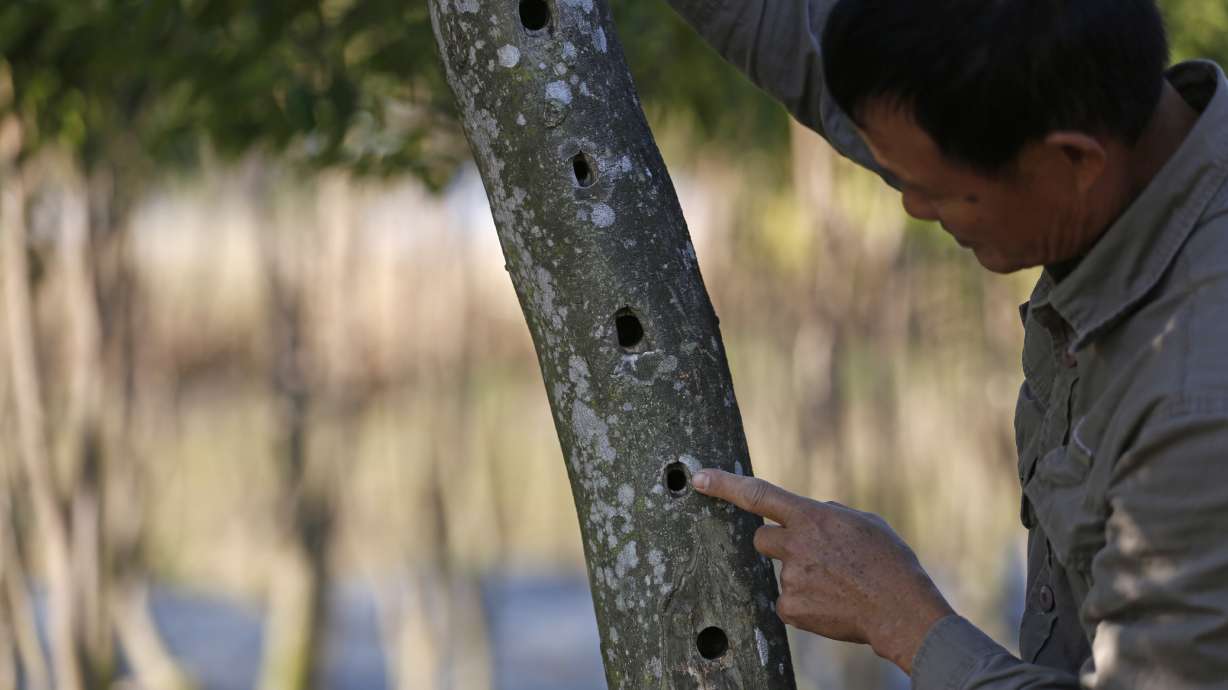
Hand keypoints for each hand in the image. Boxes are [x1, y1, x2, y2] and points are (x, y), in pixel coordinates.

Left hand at [691, 469, 953, 673]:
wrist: (901, 610)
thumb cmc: (889, 562)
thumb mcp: (863, 523)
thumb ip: (828, 515)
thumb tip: (811, 514)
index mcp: (812, 518)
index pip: (757, 494)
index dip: (724, 485)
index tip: (697, 478)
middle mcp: (795, 545)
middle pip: (761, 537)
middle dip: (778, 543)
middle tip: (810, 555)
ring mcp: (790, 578)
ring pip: (782, 572)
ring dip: (802, 575)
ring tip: (837, 584)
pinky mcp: (790, 609)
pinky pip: (787, 601)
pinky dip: (805, 603)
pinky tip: (831, 604)